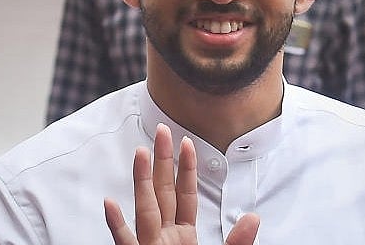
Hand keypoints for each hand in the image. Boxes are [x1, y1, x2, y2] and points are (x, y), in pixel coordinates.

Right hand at [104, 123, 258, 244]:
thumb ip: (238, 243)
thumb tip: (254, 217)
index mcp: (182, 238)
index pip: (185, 196)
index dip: (187, 170)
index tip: (187, 142)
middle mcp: (163, 239)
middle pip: (163, 193)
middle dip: (161, 162)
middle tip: (160, 130)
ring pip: (145, 210)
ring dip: (141, 182)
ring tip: (139, 153)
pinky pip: (127, 243)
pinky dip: (118, 225)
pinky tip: (110, 204)